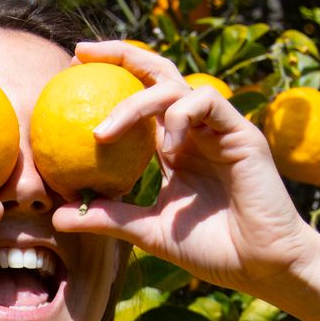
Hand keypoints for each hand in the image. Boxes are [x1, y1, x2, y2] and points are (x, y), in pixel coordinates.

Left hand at [52, 42, 315, 294]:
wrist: (262, 266)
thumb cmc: (212, 250)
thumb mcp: (148, 232)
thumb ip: (109, 219)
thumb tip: (58, 216)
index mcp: (174, 148)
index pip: (140, 100)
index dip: (110, 80)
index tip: (70, 73)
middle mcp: (194, 131)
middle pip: (157, 74)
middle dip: (120, 55)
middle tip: (79, 54)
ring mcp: (218, 129)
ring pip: (174, 87)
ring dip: (134, 103)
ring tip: (102, 133)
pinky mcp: (241, 133)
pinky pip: (207, 103)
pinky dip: (181, 116)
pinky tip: (166, 145)